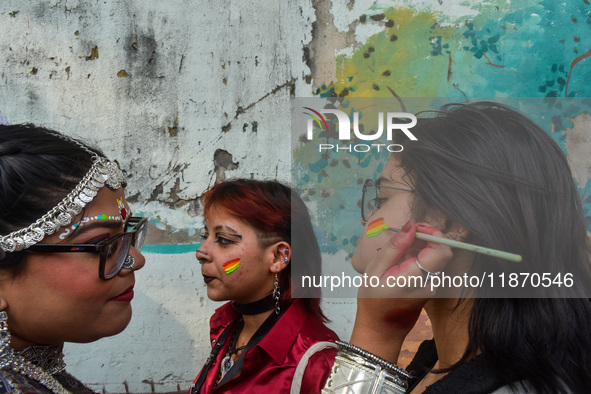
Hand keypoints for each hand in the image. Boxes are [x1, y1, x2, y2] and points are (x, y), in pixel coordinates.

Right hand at [350, 220, 452, 362]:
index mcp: (417, 276)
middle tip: (403, 237)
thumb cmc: (373, 300)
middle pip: (441, 250)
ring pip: (435, 257)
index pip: (443, 249)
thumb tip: (411, 224)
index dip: (433, 234)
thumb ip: (395, 247)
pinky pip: (430, 266)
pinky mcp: (431, 287)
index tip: (415, 230)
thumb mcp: (375, 269)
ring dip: (420, 248)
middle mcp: (431, 282)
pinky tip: (401, 263)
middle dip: (425, 238)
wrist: (380, 329)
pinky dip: (418, 258)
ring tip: (398, 253)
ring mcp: (433, 286)